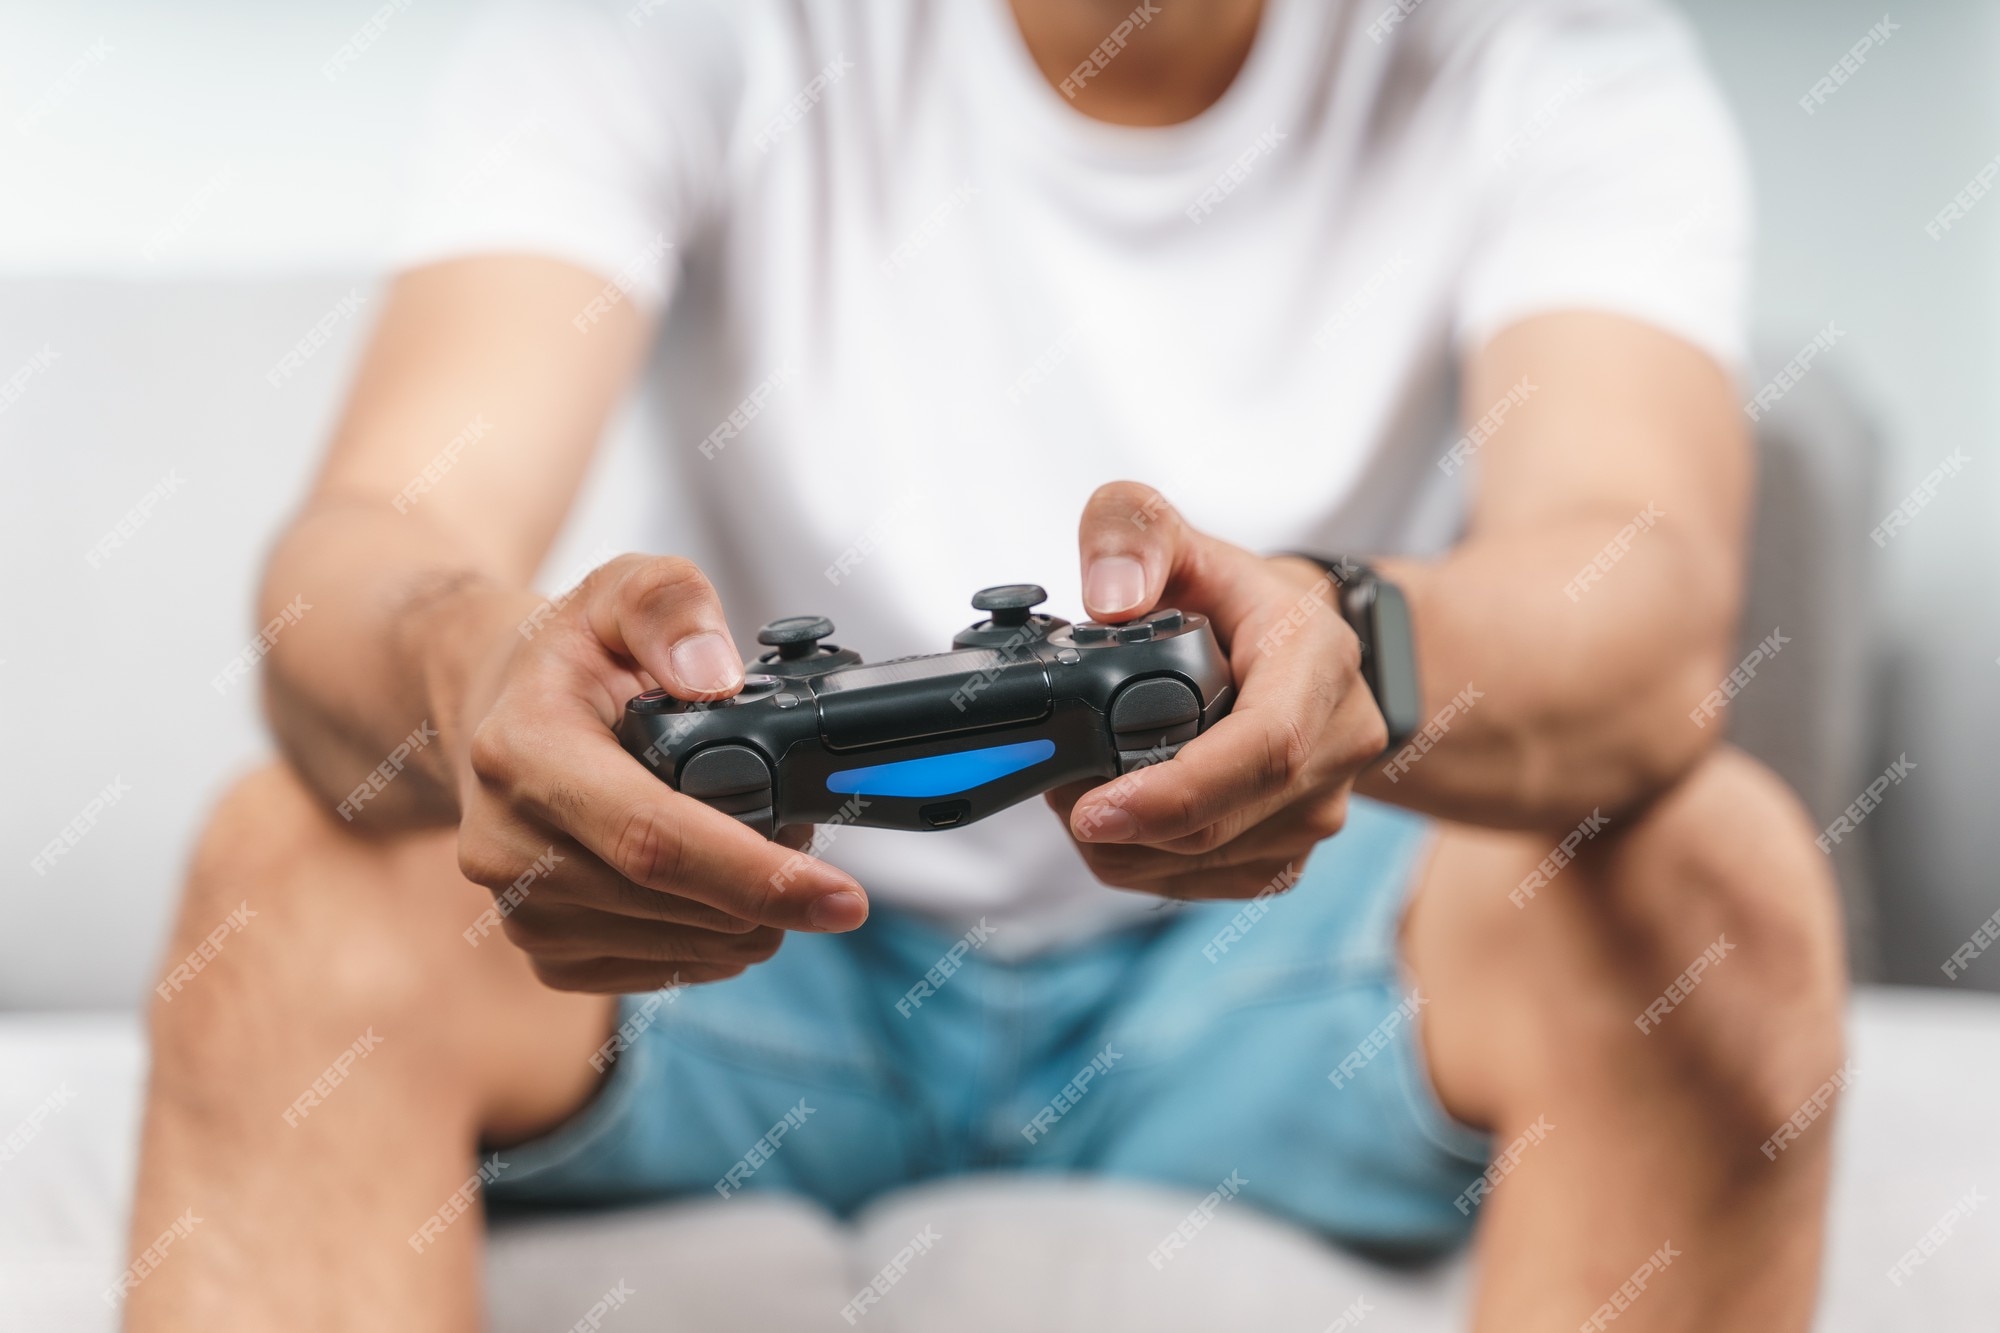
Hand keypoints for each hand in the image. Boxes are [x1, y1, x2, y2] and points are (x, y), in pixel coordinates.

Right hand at [452, 554, 867, 991]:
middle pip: (682, 903)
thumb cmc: (572, 657)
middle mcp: (508, 846)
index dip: (757, 875)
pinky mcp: (547, 955)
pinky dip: (715, 935)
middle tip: (802, 830)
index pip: (653, 839)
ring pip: (687, 946)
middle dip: (774, 883)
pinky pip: (667, 970)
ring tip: (750, 841)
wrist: (496, 715)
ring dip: (750, 911)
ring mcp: (523, 913)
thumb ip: (670, 607)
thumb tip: (716, 677)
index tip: (844, 898)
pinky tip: (713, 883)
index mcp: (523, 753)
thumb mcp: (618, 591)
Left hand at [1045, 482, 1388, 898]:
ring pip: (1212, 862)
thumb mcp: (1169, 530)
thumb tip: (1108, 601)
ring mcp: (1322, 807)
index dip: (1179, 792)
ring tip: (1080, 794)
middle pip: (1229, 821)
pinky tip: (1118, 824)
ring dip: (1127, 848)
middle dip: (1126, 825)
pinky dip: (1147, 866)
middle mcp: (1340, 742)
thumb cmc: (1225, 591)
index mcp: (1319, 661)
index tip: (1096, 809)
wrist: (1288, 641)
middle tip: (1057, 792)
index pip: (1267, 747)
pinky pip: (1211, 883)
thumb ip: (1130, 534)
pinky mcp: (1292, 849)